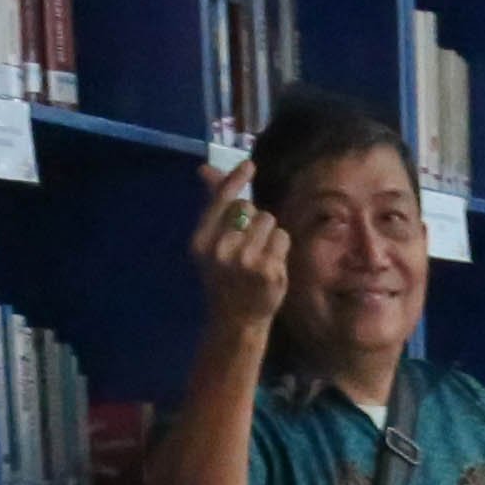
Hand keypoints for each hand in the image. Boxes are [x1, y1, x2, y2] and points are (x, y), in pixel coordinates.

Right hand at [191, 159, 287, 342]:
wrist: (237, 320)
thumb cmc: (224, 277)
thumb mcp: (210, 245)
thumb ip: (212, 206)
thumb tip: (206, 169)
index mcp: (202, 242)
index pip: (222, 201)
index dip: (235, 180)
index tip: (250, 164)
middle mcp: (222, 250)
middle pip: (248, 208)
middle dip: (251, 220)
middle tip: (245, 246)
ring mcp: (246, 261)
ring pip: (268, 220)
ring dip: (267, 233)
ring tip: (259, 256)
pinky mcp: (269, 270)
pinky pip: (282, 236)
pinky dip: (280, 247)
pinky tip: (270, 265)